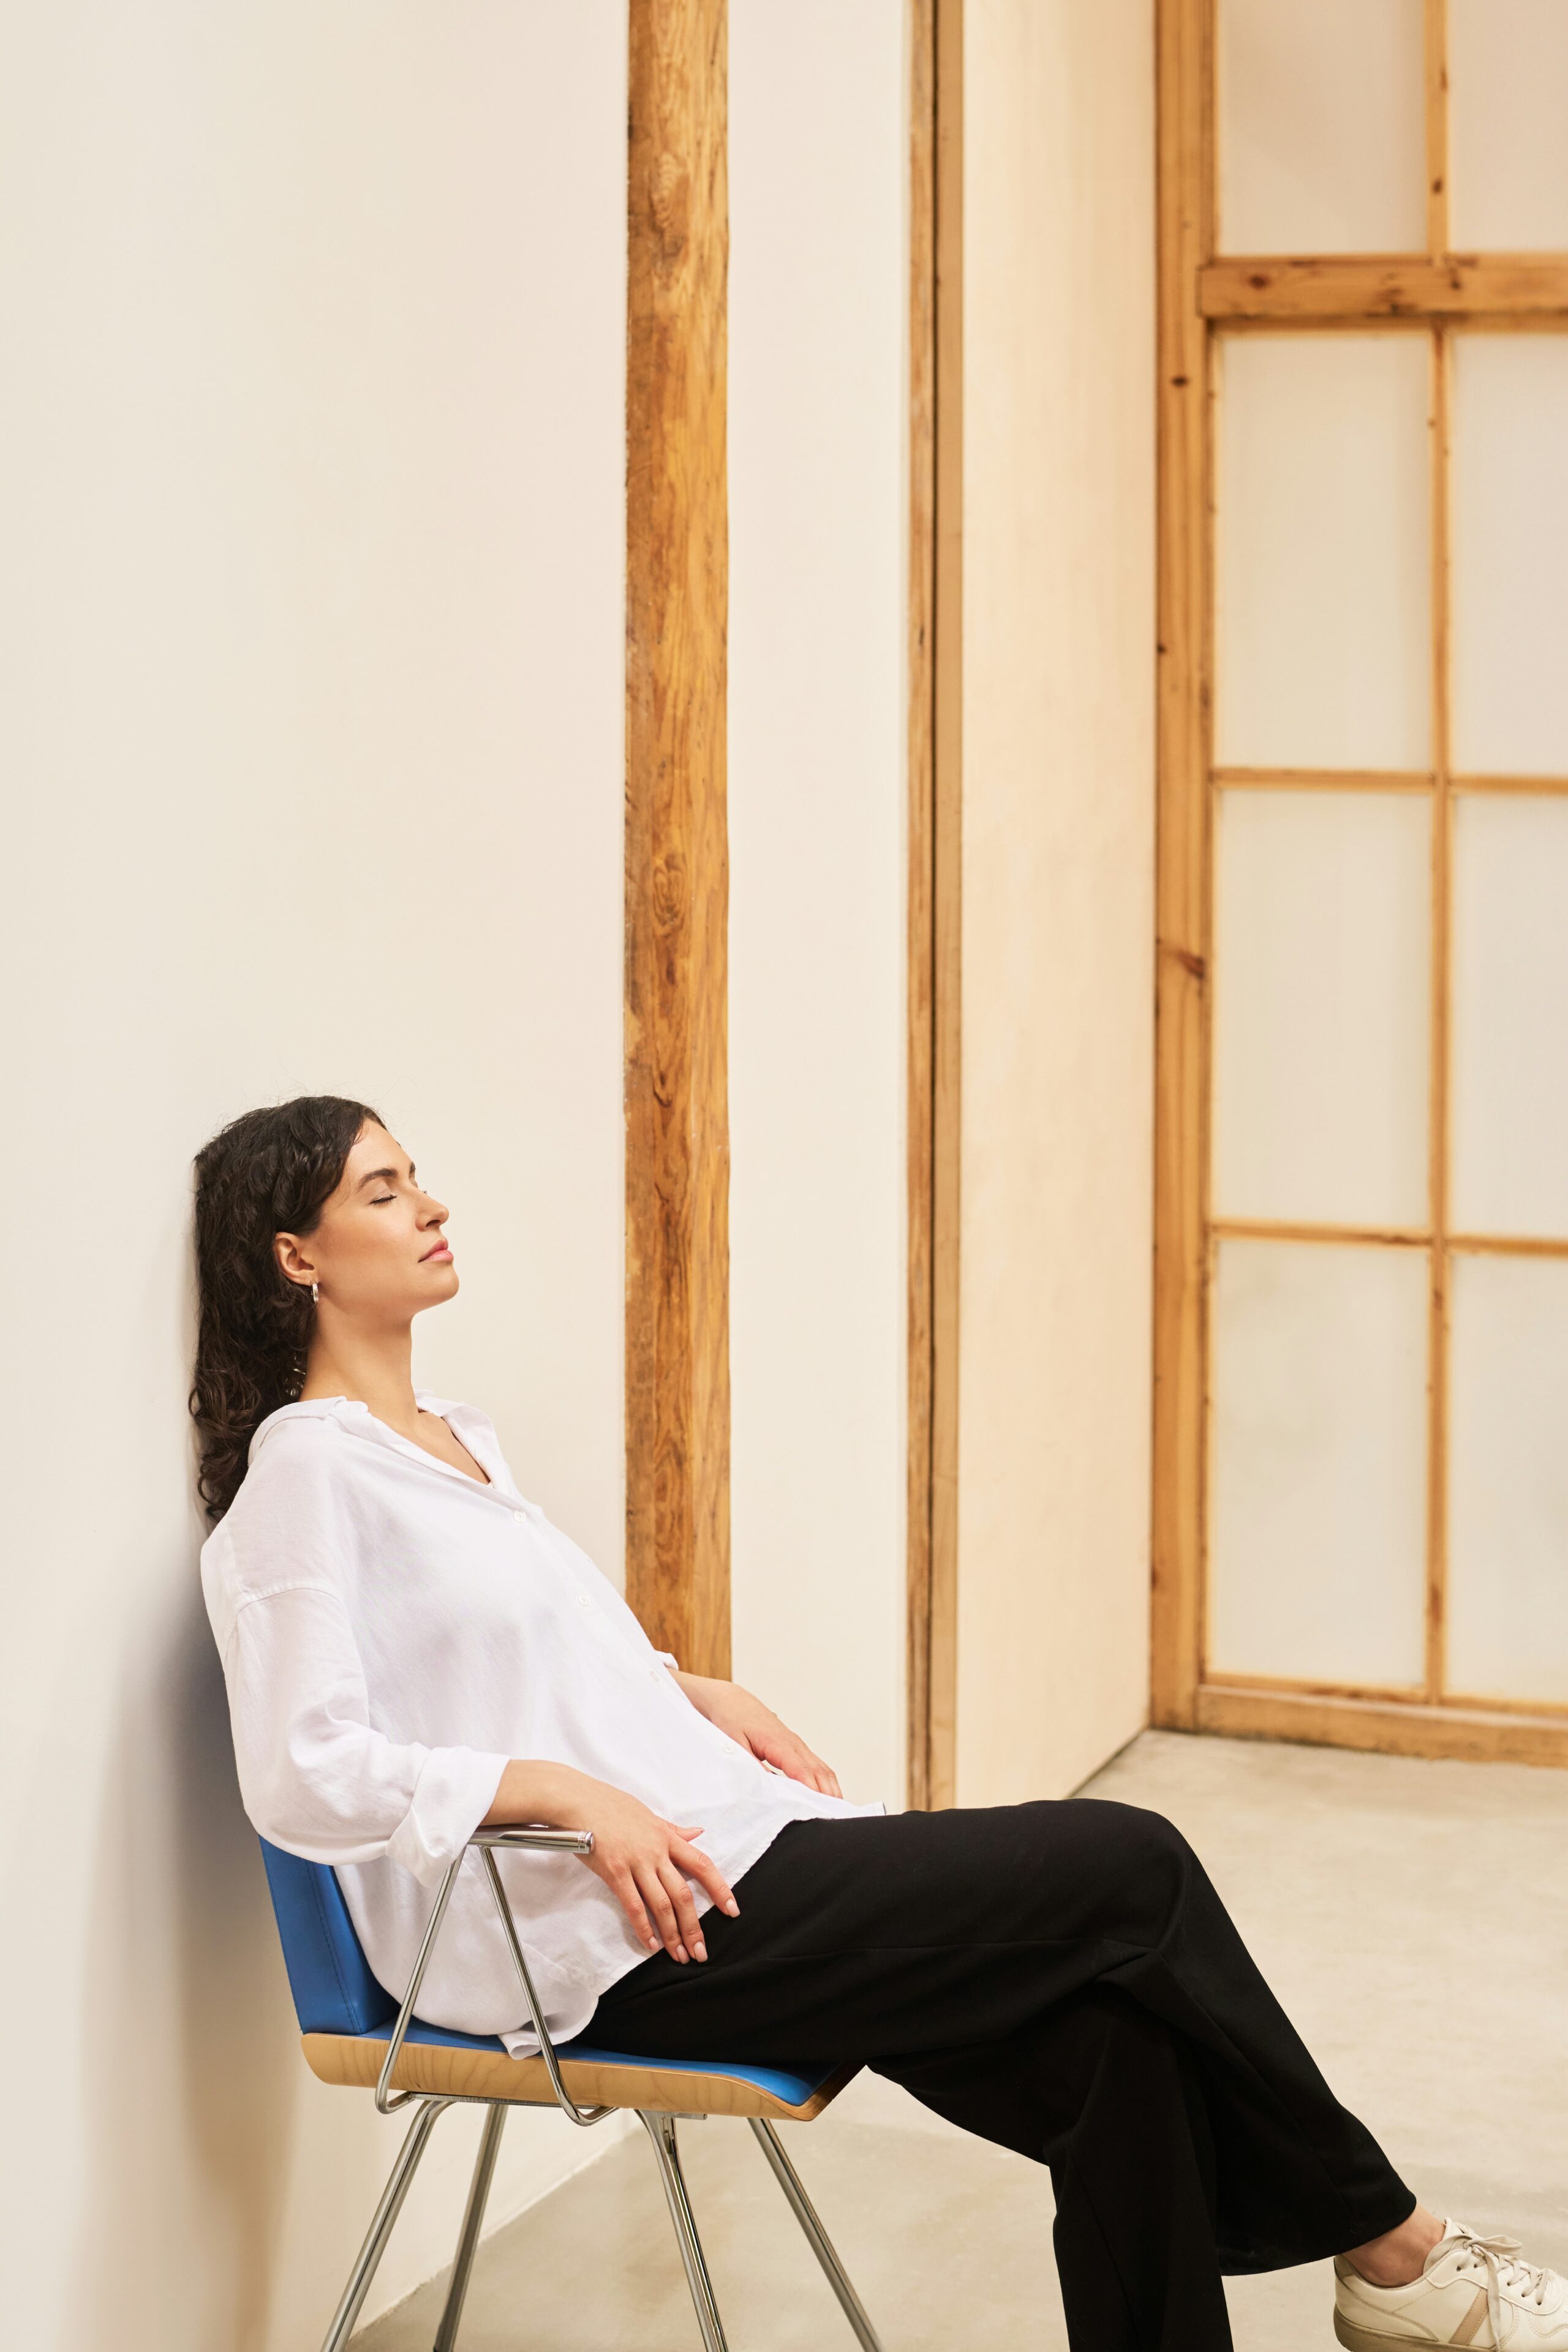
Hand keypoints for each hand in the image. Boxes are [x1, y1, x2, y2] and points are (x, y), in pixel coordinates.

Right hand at [482, 1759, 737, 1962]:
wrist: (579, 1801)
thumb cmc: (611, 1806)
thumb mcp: (648, 1814)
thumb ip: (673, 1830)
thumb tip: (698, 1833)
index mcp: (667, 1837)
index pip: (702, 1865)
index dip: (720, 1889)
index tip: (732, 1910)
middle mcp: (656, 1852)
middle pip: (683, 1894)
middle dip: (694, 1926)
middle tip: (701, 1952)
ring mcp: (636, 1863)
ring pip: (662, 1904)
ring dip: (673, 1934)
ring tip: (679, 1955)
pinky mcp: (615, 1872)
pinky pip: (634, 1906)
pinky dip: (644, 1928)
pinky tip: (651, 1944)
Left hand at [675, 1674, 842, 1798]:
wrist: (732, 1701)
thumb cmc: (732, 1720)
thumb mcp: (734, 1744)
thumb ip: (751, 1766)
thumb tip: (766, 1787)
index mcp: (777, 1742)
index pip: (801, 1769)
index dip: (812, 1789)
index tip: (820, 1807)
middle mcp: (793, 1743)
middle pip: (819, 1771)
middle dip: (829, 1794)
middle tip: (835, 1818)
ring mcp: (797, 1745)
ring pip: (822, 1768)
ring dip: (831, 1789)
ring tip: (837, 1812)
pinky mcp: (795, 1748)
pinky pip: (815, 1765)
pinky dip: (825, 1781)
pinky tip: (827, 1796)